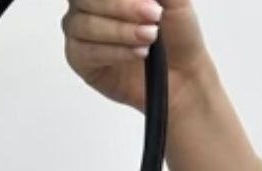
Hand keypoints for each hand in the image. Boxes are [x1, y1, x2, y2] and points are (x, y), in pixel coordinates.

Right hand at [62, 0, 213, 115]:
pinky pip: (86, 52)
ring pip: (85, 25)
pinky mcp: (80, 60)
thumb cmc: (175, 33)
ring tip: (150, 37)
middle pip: (86, 0)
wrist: (181, 71)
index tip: (152, 3)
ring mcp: (80, 32)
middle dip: (122, 8)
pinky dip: (114, 52)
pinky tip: (137, 52)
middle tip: (154, 17)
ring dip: (120, 31)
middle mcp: (88, 6)